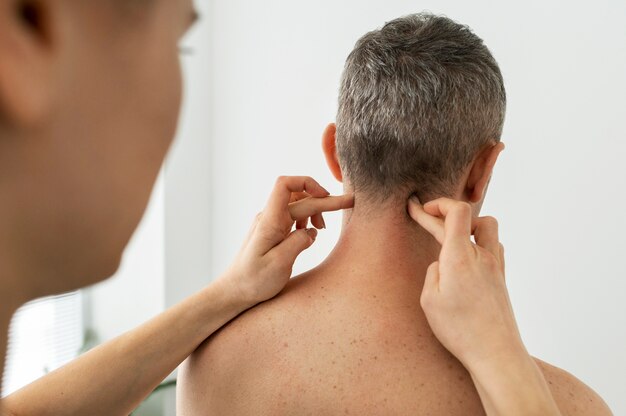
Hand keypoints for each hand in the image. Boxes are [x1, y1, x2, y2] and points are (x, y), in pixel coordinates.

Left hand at [223, 176, 353, 305]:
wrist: (234, 291)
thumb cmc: (253, 280)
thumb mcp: (278, 264)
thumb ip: (297, 243)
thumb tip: (311, 231)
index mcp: (270, 221)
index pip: (286, 185)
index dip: (308, 183)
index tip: (326, 196)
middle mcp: (269, 217)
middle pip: (300, 197)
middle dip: (325, 200)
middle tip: (350, 203)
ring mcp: (271, 224)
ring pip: (298, 205)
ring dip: (315, 210)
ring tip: (323, 228)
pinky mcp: (273, 232)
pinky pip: (293, 217)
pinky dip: (307, 220)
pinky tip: (311, 233)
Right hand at [407, 196, 524, 369]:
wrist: (496, 352)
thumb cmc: (460, 329)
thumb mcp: (429, 300)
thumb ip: (433, 272)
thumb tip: (441, 264)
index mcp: (460, 257)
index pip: (455, 212)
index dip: (436, 205)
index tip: (417, 208)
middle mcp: (481, 255)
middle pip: (466, 216)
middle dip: (439, 212)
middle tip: (421, 213)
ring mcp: (495, 265)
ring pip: (486, 227)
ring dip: (467, 223)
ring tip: (449, 234)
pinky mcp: (501, 277)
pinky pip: (494, 245)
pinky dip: (479, 240)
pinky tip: (469, 253)